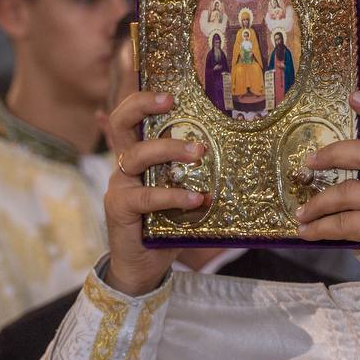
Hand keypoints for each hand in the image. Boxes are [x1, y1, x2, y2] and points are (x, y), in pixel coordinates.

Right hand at [100, 92, 205, 296]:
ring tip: (199, 153)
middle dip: (143, 106)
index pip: (131, 117)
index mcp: (139, 156)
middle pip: (122, 123)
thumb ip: (200, 174)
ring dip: (169, 149)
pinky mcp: (119, 208)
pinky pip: (144, 196)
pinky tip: (196, 199)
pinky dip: (172, 195)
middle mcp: (125, 166)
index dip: (143, 99)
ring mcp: (120, 186)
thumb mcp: (185, 192)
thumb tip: (240, 155)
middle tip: (171, 103)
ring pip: (137, 156)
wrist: (144, 267)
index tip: (170, 92)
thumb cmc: (168, 225)